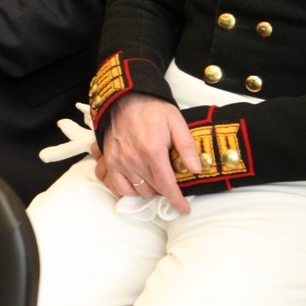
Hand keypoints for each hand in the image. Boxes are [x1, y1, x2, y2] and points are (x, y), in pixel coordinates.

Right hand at [98, 93, 199, 214]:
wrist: (125, 96)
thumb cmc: (152, 108)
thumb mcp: (176, 122)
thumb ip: (187, 147)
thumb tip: (197, 169)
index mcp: (152, 151)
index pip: (166, 185)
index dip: (177, 200)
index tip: (184, 209)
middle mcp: (133, 159)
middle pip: (152, 189)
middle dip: (164, 190)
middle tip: (170, 180)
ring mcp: (118, 160)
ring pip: (135, 191)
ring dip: (147, 190)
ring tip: (154, 180)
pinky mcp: (108, 159)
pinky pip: (113, 185)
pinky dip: (124, 189)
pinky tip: (134, 184)